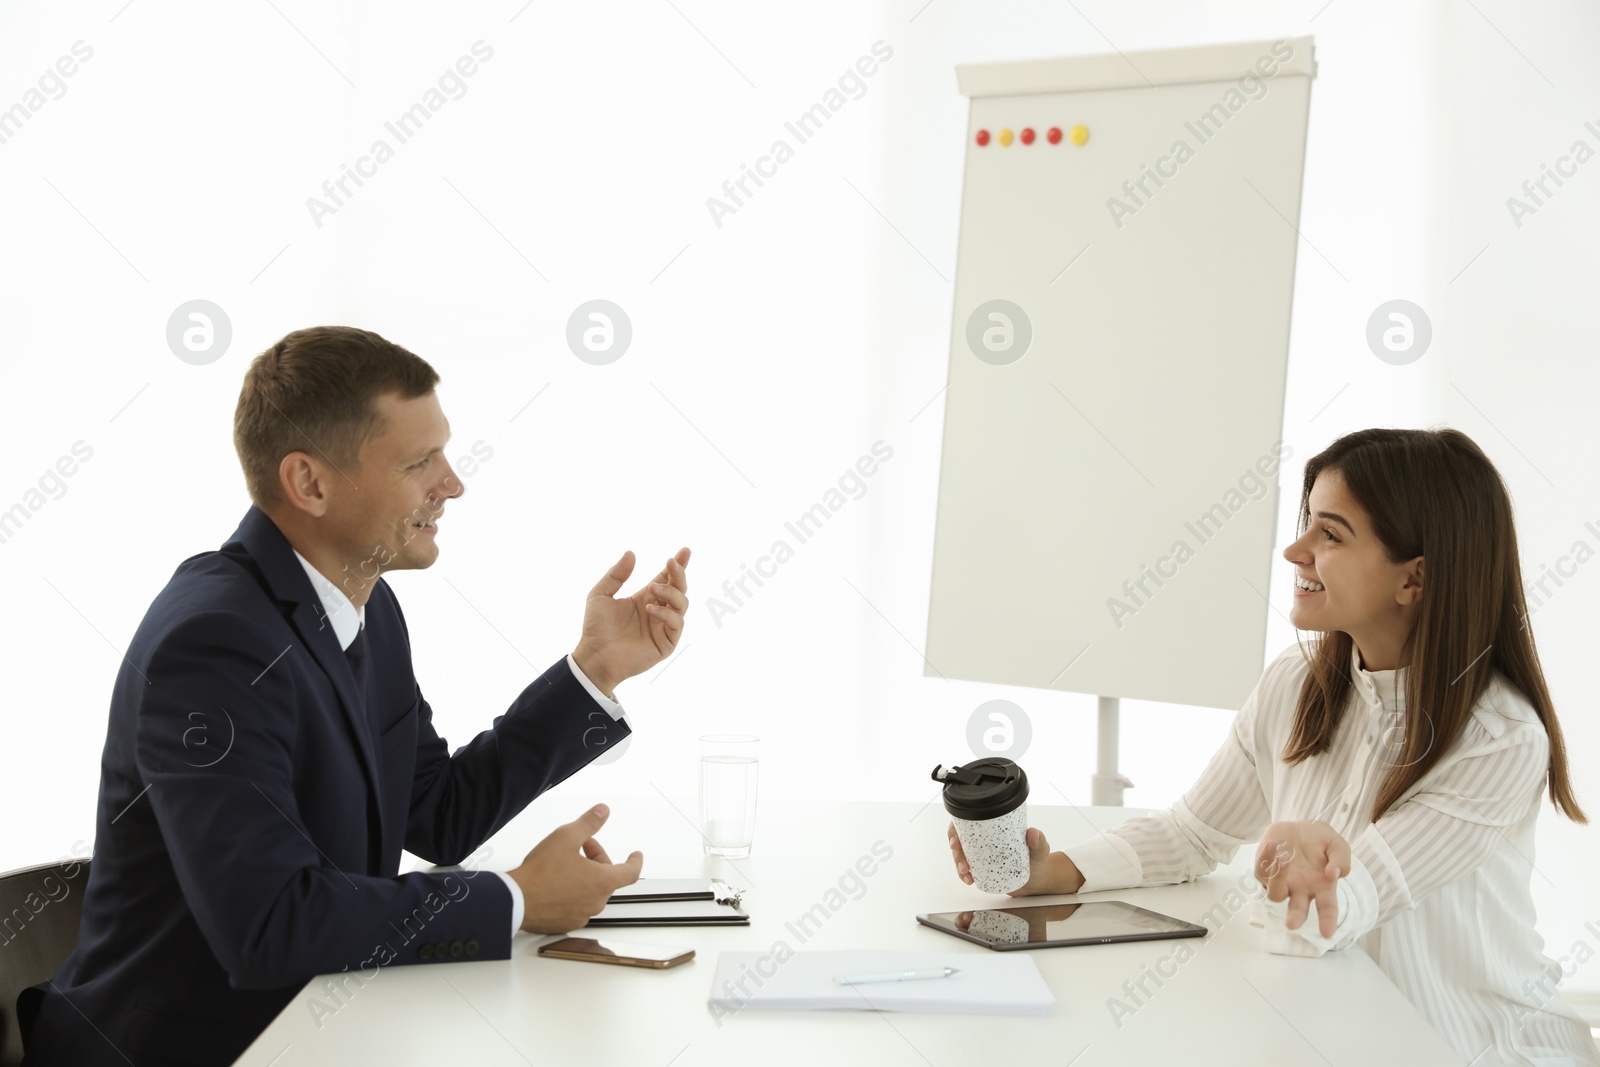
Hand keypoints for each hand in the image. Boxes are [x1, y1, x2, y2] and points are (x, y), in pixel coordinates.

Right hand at [509, 804, 642, 933]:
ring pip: (590, 892)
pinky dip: (572, 892)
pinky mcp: (565, 923)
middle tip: (581, 846)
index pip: (630, 872)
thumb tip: (602, 811)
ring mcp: (580, 915)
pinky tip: (555, 883)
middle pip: (606, 878)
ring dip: (584, 876)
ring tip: (565, 863)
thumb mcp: (566, 837)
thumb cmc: (540, 872)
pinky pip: (576, 905)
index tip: (635, 856)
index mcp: (602, 882)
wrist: (516, 900)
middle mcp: (595, 902)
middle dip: (596, 859)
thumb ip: (588, 823)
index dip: (634, 861)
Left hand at [572, 548, 691, 694]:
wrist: (594, 655)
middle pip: (679, 588)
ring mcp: (663, 627)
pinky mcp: (666, 643)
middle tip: (671, 562)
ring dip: (671, 592)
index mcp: (645, 598)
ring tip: (652, 589)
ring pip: (682, 603)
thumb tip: (631, 553)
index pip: (667, 579)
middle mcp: (658, 610)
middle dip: (679, 574)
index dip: (677, 565)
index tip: (684, 551)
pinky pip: (677, 623)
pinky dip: (667, 613)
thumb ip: (616, 575)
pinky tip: (650, 609)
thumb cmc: (596, 628)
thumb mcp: (601, 594)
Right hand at [948, 821, 1082, 895]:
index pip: (970, 821)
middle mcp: (986, 839)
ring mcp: (983, 854)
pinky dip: (964, 874)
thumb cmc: (1039, 862)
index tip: (956, 840)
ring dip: (958, 864)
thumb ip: (1039, 842)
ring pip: (962, 854)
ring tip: (966, 875)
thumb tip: (1033, 832)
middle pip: (961, 839)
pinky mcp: (983, 867)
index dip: (956, 828)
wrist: (1038, 883)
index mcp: (995, 828)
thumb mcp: (1041, 851)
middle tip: (962, 863)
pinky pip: (968, 868)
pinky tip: (968, 879)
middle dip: (956, 851)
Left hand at [1255, 820, 1349, 938]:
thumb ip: (1341, 859)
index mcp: (1322, 888)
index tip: (1328, 933)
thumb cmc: (1321, 841)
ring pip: (1276, 893)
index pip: (1327, 908)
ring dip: (1279, 878)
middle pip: (1297, 910)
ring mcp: (1282, 882)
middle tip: (1292, 924)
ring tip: (1285, 857)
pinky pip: (1262, 871)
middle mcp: (1301, 890)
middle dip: (1295, 917)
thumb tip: (1333, 875)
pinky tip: (1274, 844)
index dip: (1327, 921)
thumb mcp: (1337, 845)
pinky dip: (1267, 858)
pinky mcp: (1264, 871)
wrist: (1298, 825)